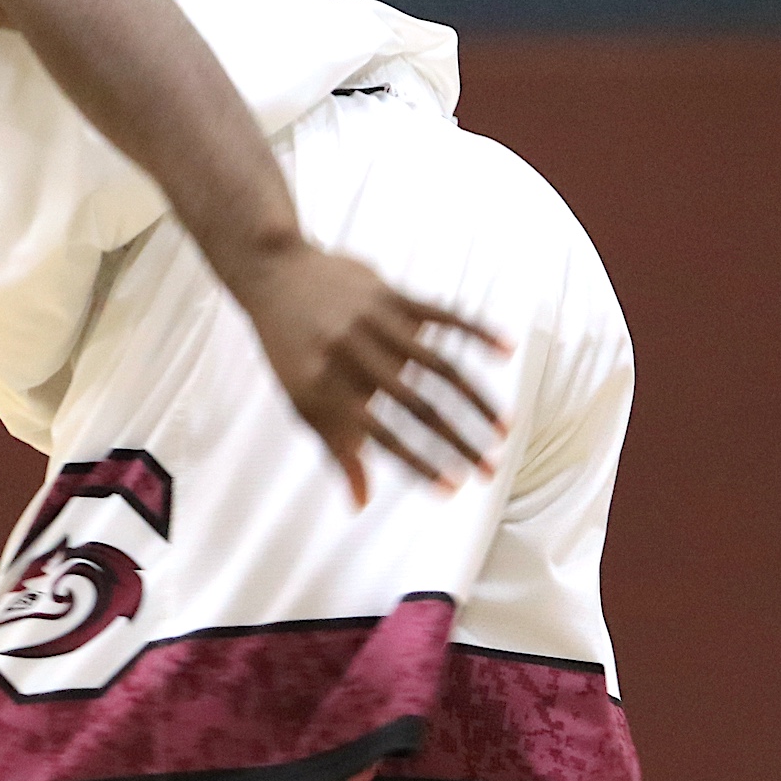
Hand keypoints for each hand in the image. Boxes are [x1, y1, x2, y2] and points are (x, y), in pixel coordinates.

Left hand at [235, 242, 512, 505]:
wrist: (274, 274)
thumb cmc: (290, 350)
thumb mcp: (302, 401)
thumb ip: (336, 450)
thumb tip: (360, 505)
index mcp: (326, 388)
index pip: (382, 437)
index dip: (419, 465)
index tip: (454, 490)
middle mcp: (352, 355)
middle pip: (417, 405)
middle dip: (458, 441)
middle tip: (491, 468)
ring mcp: (375, 321)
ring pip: (438, 365)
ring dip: (476, 399)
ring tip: (505, 427)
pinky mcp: (392, 293)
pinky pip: (443, 315)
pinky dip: (478, 331)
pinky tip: (506, 350)